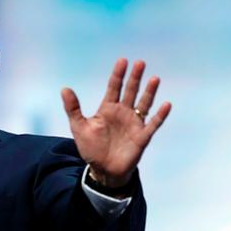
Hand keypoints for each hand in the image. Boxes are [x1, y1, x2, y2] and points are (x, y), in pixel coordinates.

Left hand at [61, 58, 171, 187]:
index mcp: (108, 108)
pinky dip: (160, 115)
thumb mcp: (79, 127)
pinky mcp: (142, 137)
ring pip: (144, 103)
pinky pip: (153, 124)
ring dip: (149, 92)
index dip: (118, 74)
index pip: (114, 87)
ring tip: (155, 78)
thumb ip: (73, 108)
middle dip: (135, 77)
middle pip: (130, 91)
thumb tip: (64, 89)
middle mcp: (123, 112)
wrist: (103, 170)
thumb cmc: (91, 148)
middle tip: (140, 62)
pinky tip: (166, 104)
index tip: (123, 60)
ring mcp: (134, 123)